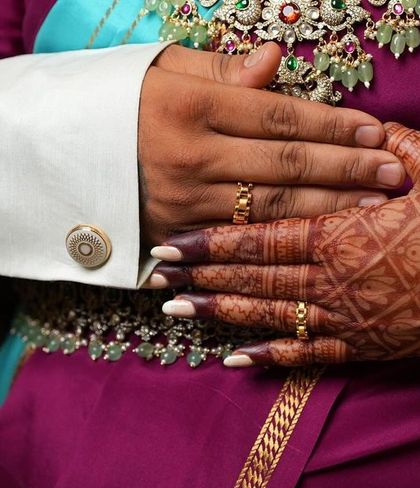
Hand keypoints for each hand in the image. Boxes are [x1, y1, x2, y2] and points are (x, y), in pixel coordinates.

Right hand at [140, 44, 404, 247]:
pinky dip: (282, 239)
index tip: (375, 130)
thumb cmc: (115, 106)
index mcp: (188, 107)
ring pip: (270, 209)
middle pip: (284, 166)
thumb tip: (274, 63)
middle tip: (393, 174)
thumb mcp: (159, 72)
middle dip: (345, 170)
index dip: (331, 125)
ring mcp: (183, 202)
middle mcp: (190, 157)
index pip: (277, 116)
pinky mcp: (176, 235)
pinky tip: (317, 236)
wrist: (58, 158)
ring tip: (373, 208)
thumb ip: (219, 71)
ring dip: (327, 209)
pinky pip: (238, 239)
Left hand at [149, 123, 419, 367]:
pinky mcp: (359, 346)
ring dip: (219, 312)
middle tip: (155, 278)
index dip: (210, 241)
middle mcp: (329, 279)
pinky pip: (306, 354)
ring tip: (178, 311)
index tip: (171, 243)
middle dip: (200, 276)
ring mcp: (341, 317)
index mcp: (338, 234)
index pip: (258, 236)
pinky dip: (268, 357)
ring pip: (267, 314)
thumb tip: (368, 130)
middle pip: (251, 276)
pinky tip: (233, 359)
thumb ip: (394, 152)